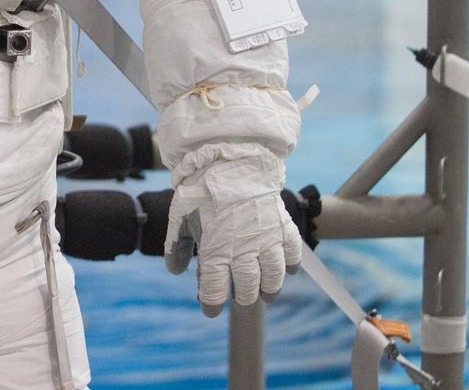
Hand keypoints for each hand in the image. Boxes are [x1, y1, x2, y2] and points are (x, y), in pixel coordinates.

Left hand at [164, 146, 301, 315]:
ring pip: (273, 277)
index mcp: (215, 251)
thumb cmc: (199, 190)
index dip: (211, 304)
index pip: (214, 290)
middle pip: (247, 288)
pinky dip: (292, 264)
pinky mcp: (282, 226)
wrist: (228, 160)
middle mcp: (243, 251)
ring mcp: (266, 239)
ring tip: (266, 295)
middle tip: (240, 300)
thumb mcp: (178, 218)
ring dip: (270, 289)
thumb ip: (176, 246)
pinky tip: (289, 269)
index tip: (210, 310)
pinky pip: (293, 252)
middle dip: (243, 298)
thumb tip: (175, 270)